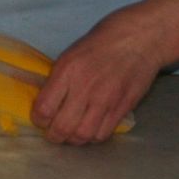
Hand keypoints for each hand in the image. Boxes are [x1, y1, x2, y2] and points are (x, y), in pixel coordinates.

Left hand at [31, 6, 163, 143]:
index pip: (44, 109)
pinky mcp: (123, 108)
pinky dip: (93, 136)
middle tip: (53, 132)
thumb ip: (58, 80)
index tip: (40, 119)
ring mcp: (106, 100)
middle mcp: (85, 88)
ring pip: (83, 136)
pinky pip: (103, 134)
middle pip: (62, 128)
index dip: (38, 120)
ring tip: (71, 133)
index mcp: (67, 71)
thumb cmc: (102, 42)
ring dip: (73, 139)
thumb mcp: (70, 54)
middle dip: (53, 135)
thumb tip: (45, 103)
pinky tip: (90, 128)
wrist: (140, 39)